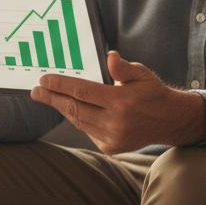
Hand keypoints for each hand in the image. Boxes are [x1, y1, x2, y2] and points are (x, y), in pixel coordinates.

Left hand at [30, 50, 205, 154]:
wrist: (170, 121)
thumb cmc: (152, 93)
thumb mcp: (142, 74)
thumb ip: (123, 67)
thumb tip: (110, 56)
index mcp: (121, 102)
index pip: (82, 92)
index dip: (60, 85)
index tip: (44, 79)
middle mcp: (115, 123)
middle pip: (74, 109)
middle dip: (52, 98)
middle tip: (36, 91)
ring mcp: (112, 138)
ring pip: (79, 122)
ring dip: (62, 109)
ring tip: (48, 97)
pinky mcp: (111, 147)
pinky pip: (87, 131)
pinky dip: (78, 119)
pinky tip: (70, 108)